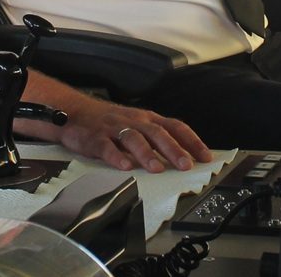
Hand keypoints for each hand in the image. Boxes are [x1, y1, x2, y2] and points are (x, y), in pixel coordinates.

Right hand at [20, 96, 210, 172]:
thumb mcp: (137, 125)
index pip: (175, 126)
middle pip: (157, 133)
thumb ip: (158, 139)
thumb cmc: (110, 123)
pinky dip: (115, 156)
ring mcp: (114, 128)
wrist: (74, 112)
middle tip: (185, 165)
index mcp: (147, 119)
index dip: (192, 141)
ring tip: (157, 169)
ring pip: (133, 138)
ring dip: (146, 154)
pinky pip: (106, 147)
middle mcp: (134, 121)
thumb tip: (185, 157)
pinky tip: (123, 167)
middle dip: (173, 149)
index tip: (205, 156)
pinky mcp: (95, 138)